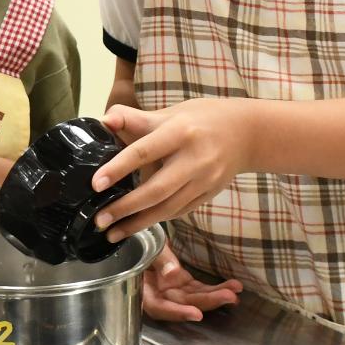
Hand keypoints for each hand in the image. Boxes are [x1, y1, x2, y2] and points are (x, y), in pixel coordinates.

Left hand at [90, 99, 253, 241]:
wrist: (248, 133)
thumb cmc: (203, 118)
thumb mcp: (170, 112)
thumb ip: (136, 119)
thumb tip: (104, 120)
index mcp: (180, 132)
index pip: (144, 151)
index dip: (118, 168)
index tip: (96, 184)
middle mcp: (194, 159)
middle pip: (156, 190)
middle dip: (125, 208)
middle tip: (100, 220)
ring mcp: (205, 180)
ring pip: (168, 208)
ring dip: (138, 223)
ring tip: (113, 233)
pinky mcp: (209, 194)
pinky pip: (179, 212)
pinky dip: (158, 220)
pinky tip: (138, 225)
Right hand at [142, 242, 242, 321]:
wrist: (138, 234)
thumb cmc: (135, 240)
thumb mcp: (143, 245)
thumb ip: (157, 259)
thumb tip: (171, 274)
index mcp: (142, 289)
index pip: (159, 307)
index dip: (176, 312)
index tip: (196, 314)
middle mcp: (158, 294)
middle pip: (183, 304)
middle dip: (207, 302)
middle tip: (228, 297)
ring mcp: (171, 289)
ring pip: (195, 297)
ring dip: (216, 295)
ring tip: (235, 291)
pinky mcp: (182, 282)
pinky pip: (200, 288)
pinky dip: (215, 288)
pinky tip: (232, 287)